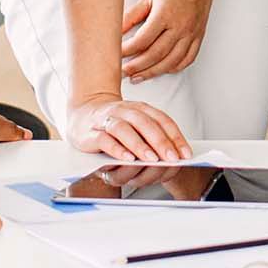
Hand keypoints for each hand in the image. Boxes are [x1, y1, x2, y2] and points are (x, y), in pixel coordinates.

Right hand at [65, 93, 191, 163]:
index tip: (186, 154)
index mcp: (140, 109)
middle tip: (172, 157)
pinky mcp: (89, 134)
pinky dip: (117, 149)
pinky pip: (104, 140)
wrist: (82, 114)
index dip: (175, 137)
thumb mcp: (136, 126)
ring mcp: (106, 121)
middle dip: (161, 142)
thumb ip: (151, 137)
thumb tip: (173, 156)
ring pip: (124, 129)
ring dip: (140, 145)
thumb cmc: (114, 125)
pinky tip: (127, 159)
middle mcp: (124, 111)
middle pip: (145, 123)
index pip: (162, 120)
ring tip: (152, 159)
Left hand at [121, 0, 219, 80]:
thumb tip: (116, 31)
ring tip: (139, 76)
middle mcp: (180, 26)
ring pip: (172, 61)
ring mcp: (191, 33)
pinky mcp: (199, 35)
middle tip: (123, 71)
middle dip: (137, 66)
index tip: (116, 54)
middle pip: (156, 54)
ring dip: (153, 72)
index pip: (142, 40)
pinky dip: (174, 67)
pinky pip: (188, 58)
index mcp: (165, 14)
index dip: (127, 51)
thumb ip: (132, 15)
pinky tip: (163, 69)